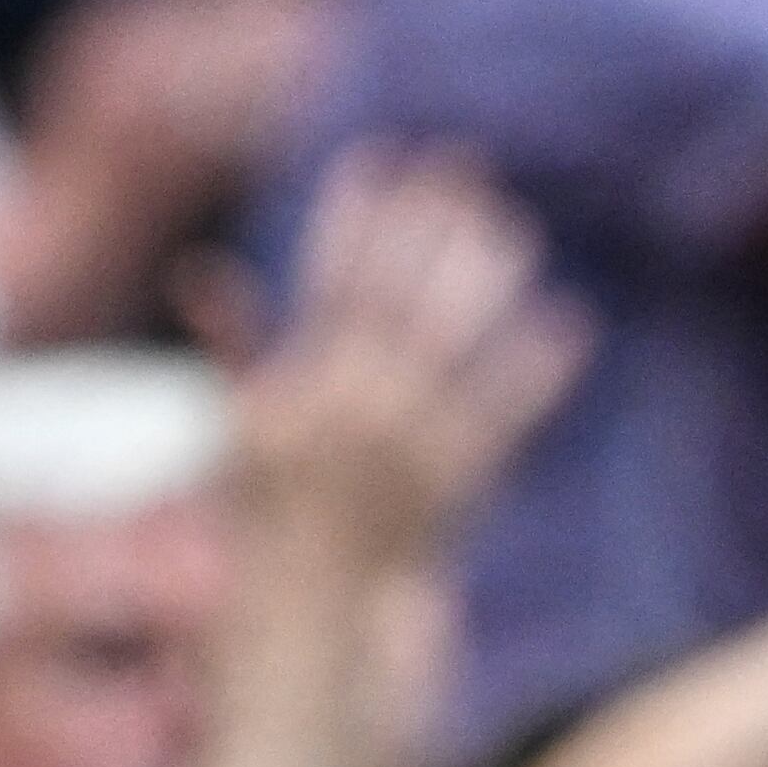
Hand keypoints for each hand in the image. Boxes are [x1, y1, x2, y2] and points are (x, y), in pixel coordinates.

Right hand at [237, 145, 587, 570]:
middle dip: (428, 228)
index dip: (352, 215)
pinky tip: (568, 320)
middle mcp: (352, 410)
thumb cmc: (269, 514)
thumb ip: (236, 346)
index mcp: (300, 387)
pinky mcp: (454, 485)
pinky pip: (503, 416)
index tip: (376, 157)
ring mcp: (404, 447)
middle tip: (462, 168)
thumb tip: (199, 273)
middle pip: (399, 296)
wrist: (307, 610)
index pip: (327, 279)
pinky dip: (536, 370)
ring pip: (452, 346)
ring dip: (485, 282)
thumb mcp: (242, 427)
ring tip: (514, 227)